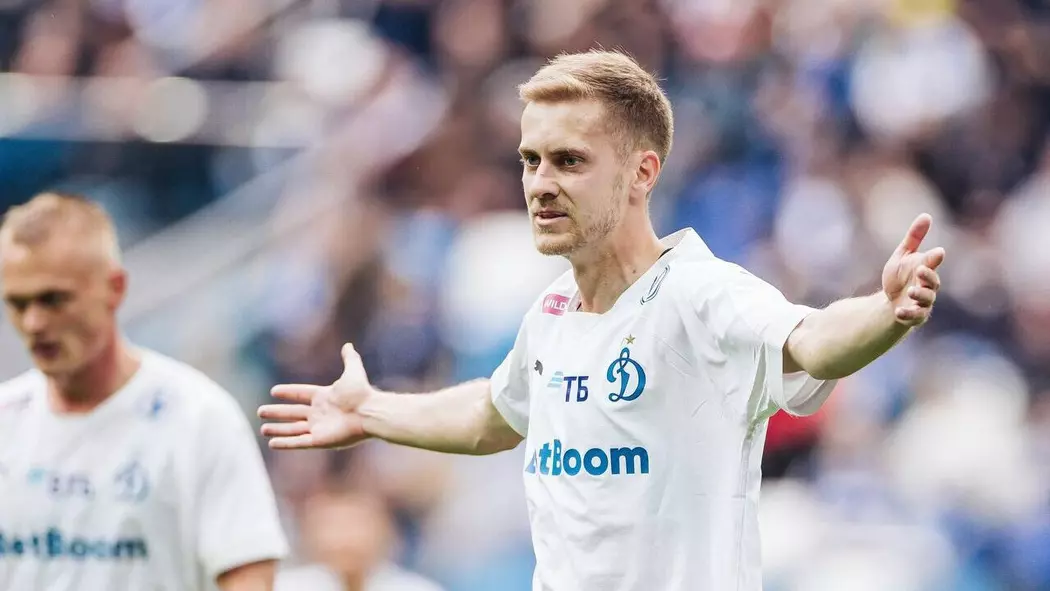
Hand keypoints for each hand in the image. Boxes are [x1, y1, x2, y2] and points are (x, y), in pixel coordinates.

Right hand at [258, 343, 373, 449]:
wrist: (369, 412)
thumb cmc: (361, 393)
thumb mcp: (353, 371)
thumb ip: (349, 358)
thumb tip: (348, 345)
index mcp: (324, 397)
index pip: (301, 394)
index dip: (288, 392)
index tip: (274, 391)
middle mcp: (320, 413)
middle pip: (293, 413)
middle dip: (277, 413)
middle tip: (260, 412)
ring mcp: (319, 428)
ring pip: (293, 429)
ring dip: (278, 430)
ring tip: (263, 429)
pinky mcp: (320, 441)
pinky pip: (298, 442)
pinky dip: (285, 443)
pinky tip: (272, 443)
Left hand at [881, 213, 945, 326]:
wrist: (890, 300)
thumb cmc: (900, 276)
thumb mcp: (903, 255)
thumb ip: (914, 238)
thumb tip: (926, 215)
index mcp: (926, 269)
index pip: (933, 263)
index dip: (934, 258)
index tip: (937, 252)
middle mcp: (928, 286)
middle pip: (933, 282)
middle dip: (928, 276)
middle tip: (920, 270)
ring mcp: (922, 302)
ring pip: (926, 299)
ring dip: (920, 295)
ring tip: (911, 291)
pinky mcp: (915, 316)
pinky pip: (915, 316)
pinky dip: (908, 314)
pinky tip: (898, 311)